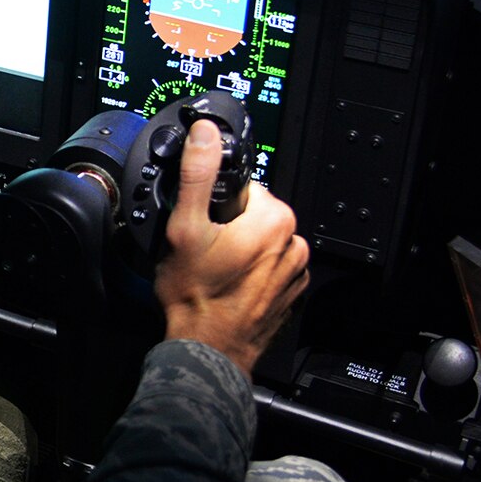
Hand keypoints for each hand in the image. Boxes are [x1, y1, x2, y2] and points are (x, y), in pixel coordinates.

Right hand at [154, 120, 308, 376]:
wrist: (208, 348)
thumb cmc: (196, 295)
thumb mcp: (184, 226)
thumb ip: (198, 173)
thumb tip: (204, 133)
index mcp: (275, 218)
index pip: (245, 188)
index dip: (216, 203)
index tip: (201, 225)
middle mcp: (294, 242)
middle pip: (254, 214)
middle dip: (228, 227)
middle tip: (203, 250)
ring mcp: (296, 270)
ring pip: (261, 241)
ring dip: (240, 249)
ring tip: (215, 270)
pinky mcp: (291, 292)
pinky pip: (269, 267)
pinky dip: (252, 272)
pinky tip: (229, 284)